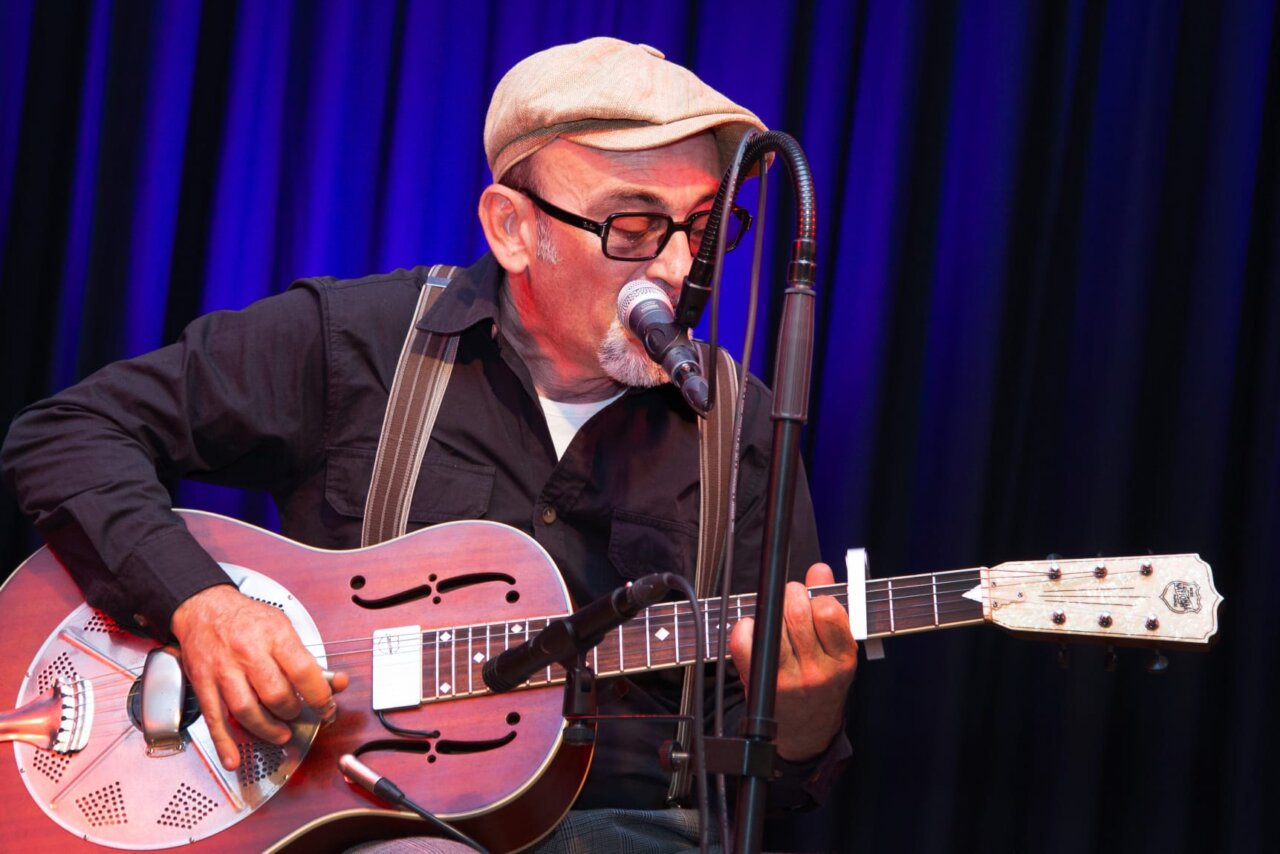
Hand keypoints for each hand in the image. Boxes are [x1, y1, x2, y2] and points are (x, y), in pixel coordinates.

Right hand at [170, 584, 348, 769]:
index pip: (303, 672)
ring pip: (247, 710)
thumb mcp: (283, 628)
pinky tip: (233, 758)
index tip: (327, 707)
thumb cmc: (247, 619)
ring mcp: (224, 670)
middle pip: (275, 694)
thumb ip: (307, 658)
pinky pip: (214, 718)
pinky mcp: (204, 684)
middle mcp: (248, 653)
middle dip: (292, 712)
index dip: (320, 696)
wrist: (204, 609)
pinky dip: (224, 742)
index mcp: (274, 636)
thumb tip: (335, 683)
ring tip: (280, 733)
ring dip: (267, 729)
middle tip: (298, 715)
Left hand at [728, 563, 857, 759]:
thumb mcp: (836, 648)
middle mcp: (817, 670)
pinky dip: (744, 628)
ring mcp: (789, 678)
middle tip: (789, 599)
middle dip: (790, 594)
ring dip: (770, 609)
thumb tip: (820, 569)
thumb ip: (830, 604)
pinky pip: (745, 642)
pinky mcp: (762, 683)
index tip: (813, 600)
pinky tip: (754, 631)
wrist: (805, 733)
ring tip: (774, 615)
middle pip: (797, 612)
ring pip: (773, 623)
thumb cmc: (821, 684)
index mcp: (843, 658)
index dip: (817, 596)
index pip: (829, 611)